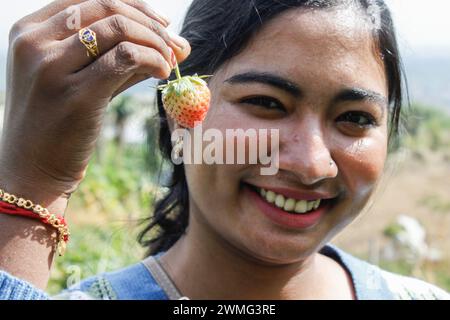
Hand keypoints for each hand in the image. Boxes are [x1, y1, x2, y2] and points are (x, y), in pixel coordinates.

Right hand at [0, 0, 189, 203]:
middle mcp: (35, 42)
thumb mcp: (81, 80)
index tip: (161, 24)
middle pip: (107, 6)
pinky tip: (163, 73)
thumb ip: (118, 57)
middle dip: (150, 23)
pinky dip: (153, 59)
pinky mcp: (76, 94)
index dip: (134, 5)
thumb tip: (174, 42)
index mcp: (29, 31)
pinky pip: (126, 57)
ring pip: (120, 28)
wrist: (32, 169)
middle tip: (174, 44)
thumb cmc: (59, 124)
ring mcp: (52, 67)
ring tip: (170, 61)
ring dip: (156, 41)